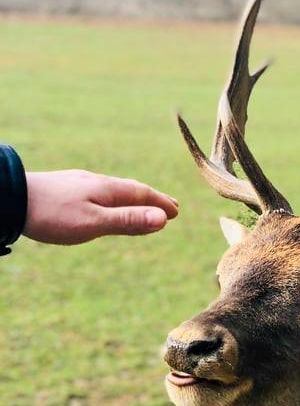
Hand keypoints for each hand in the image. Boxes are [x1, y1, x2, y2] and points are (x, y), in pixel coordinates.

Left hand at [24, 170, 178, 244]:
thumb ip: (127, 221)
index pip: (142, 195)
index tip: (176, 212)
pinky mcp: (65, 187)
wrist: (10, 198)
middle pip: (131, 190)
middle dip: (152, 199)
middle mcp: (96, 182)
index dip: (161, 204)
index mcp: (107, 189)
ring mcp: (79, 183)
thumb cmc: (52, 215)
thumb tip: (162, 219)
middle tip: (169, 206)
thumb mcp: (94, 223)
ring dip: (133, 198)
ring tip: (141, 204)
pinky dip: (113, 198)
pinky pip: (99, 191)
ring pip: (114, 190)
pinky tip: (103, 202)